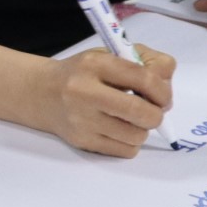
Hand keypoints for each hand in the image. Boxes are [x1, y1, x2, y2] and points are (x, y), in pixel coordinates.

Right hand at [31, 46, 175, 157]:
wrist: (40, 93)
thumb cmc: (83, 73)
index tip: (162, 95)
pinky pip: (126, 150)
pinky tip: (119, 130)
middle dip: (156, 114)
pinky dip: (130, 142)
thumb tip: (166, 88)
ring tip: (131, 119)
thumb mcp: (108, 55)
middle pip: (142, 112)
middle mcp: (85, 92)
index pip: (144, 78)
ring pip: (136, 135)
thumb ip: (143, 63)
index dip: (163, 90)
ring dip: (142, 129)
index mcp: (95, 64)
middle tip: (153, 110)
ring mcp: (82, 120)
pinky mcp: (82, 141)